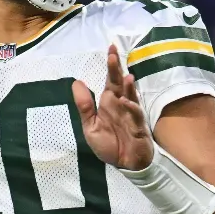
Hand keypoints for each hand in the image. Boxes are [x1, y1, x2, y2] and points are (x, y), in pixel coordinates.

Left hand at [72, 44, 153, 170]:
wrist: (125, 164)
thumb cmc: (109, 144)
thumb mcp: (90, 127)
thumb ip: (84, 106)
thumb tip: (76, 82)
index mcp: (109, 102)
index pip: (109, 80)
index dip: (110, 65)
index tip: (110, 48)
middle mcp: (121, 104)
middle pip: (119, 83)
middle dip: (116, 69)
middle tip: (113, 53)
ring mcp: (131, 115)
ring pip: (130, 97)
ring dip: (128, 87)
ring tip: (125, 77)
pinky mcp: (138, 127)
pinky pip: (135, 116)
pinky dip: (132, 109)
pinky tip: (126, 102)